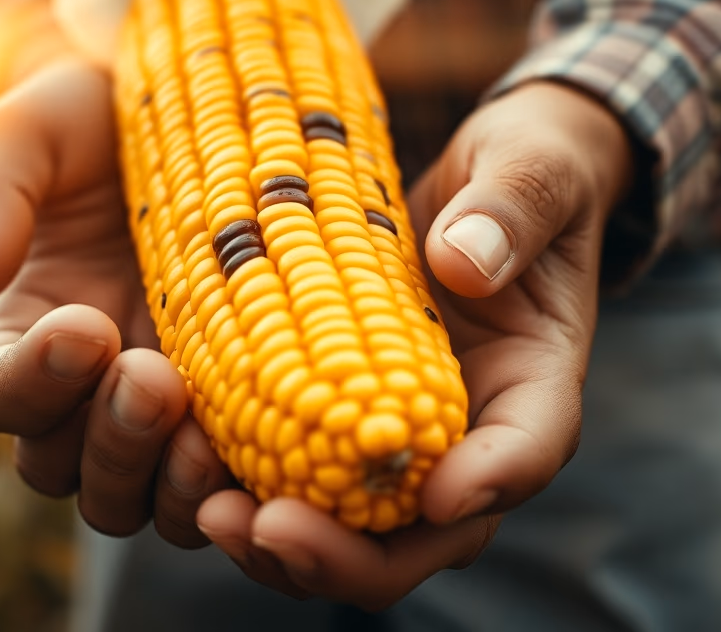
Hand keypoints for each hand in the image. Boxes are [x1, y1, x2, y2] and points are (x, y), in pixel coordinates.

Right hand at [0, 60, 231, 546]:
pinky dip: (236, 492)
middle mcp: (78, 391)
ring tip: (204, 432)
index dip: (31, 382)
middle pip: (66, 468)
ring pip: (138, 498)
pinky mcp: (229, 416)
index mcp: (18, 333)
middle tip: (151, 377)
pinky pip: (220, 490)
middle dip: (108, 437)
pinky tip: (273, 457)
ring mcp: (156, 412)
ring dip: (166, 481)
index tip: (84, 328)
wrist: (191, 112)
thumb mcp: (30, 133)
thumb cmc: (89, 122)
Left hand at [197, 81, 634, 608]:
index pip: (526, 450)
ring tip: (213, 517)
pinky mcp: (328, 416)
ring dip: (282, 546)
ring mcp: (389, 434)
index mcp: (530, 382)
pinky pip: (292, 479)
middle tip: (271, 529)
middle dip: (348, 553)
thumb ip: (514, 204)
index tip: (438, 495)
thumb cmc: (523, 167)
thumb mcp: (534, 167)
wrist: (474, 177)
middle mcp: (460, 431)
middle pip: (421, 533)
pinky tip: (186, 471)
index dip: (489, 483)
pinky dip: (244, 491)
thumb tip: (463, 261)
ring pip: (347, 532)